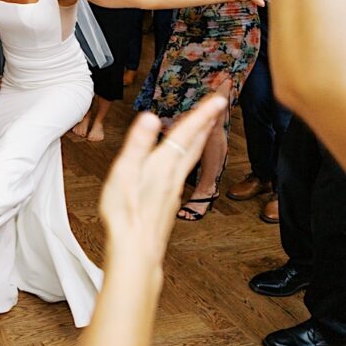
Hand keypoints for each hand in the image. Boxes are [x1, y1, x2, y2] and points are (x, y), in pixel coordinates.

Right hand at [99, 94, 228, 256]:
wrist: (137, 249)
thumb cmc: (126, 214)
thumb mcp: (124, 174)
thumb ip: (138, 145)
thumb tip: (151, 118)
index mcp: (163, 164)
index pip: (188, 132)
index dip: (203, 112)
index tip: (220, 95)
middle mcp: (174, 174)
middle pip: (197, 141)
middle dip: (209, 119)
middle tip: (221, 101)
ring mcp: (175, 187)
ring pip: (195, 155)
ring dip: (203, 135)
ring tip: (210, 123)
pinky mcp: (171, 198)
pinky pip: (187, 168)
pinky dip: (192, 153)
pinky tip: (186, 156)